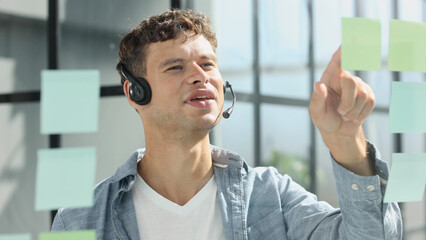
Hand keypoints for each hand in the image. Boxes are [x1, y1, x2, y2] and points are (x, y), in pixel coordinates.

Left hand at [309, 47, 374, 175]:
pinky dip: (361, 113)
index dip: (343, 50)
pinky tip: (354, 115)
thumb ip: (316, 99)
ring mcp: (358, 86)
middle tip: (341, 112)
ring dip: (353, 111)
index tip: (349, 38)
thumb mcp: (315, 112)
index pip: (336, 61)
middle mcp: (344, 79)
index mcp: (329, 79)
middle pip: (352, 82)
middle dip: (347, 102)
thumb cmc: (324, 118)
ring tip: (345, 115)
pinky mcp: (368, 95)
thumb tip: (318, 85)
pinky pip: (370, 102)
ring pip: (362, 95)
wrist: (338, 131)